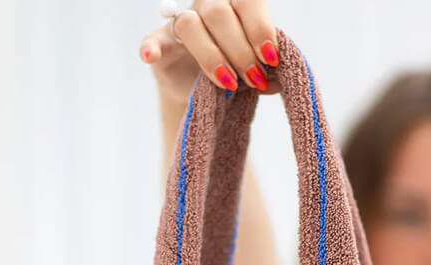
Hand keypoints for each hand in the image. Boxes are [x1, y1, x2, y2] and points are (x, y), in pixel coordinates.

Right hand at [139, 0, 280, 107]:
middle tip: (255, 79)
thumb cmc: (235, 70)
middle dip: (241, 50)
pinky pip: (152, 40)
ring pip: (190, 25)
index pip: (247, 1)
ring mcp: (181, 24)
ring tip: (230, 84)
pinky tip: (151, 56)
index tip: (272, 58)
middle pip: (219, 13)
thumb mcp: (255, 69)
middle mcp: (206, 6)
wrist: (204, 90)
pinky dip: (151, 48)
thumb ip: (267, 71)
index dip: (260, 27)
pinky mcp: (160, 45)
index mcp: (235, 4)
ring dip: (212, 56)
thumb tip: (279, 83)